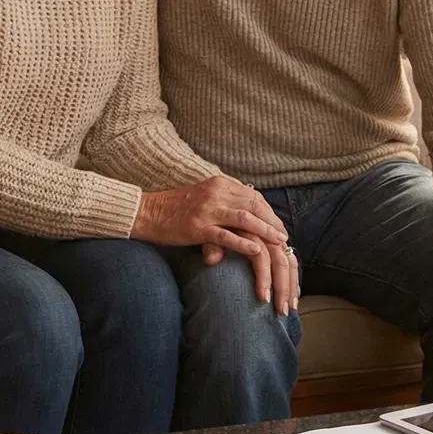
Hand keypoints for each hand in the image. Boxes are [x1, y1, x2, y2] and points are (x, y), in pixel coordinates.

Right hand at [131, 176, 296, 314]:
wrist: (148, 212)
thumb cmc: (176, 208)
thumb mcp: (205, 198)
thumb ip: (226, 203)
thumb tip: (247, 214)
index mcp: (220, 184)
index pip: (253, 196)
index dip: (269, 212)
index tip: (279, 226)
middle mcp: (216, 192)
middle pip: (254, 205)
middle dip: (273, 221)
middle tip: (285, 237)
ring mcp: (207, 209)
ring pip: (245, 218)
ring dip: (265, 230)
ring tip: (279, 243)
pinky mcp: (198, 227)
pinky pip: (225, 235)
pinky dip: (243, 242)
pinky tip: (256, 250)